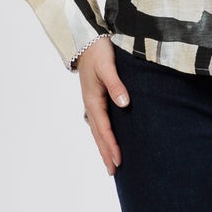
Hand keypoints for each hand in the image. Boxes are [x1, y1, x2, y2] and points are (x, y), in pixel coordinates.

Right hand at [77, 38, 129, 173]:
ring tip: (111, 163)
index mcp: (93, 99)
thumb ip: (116, 85)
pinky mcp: (96, 99)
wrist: (87, 39)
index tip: (118, 160)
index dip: (111, 146)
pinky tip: (108, 140)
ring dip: (104, 147)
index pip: (104, 129)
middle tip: (114, 172)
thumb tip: (124, 103)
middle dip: (106, 153)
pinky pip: (100, 122)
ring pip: (98, 130)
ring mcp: (92, 103)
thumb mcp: (107, 66)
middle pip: (99, 135)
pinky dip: (103, 135)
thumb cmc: (98, 51)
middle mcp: (91, 104)